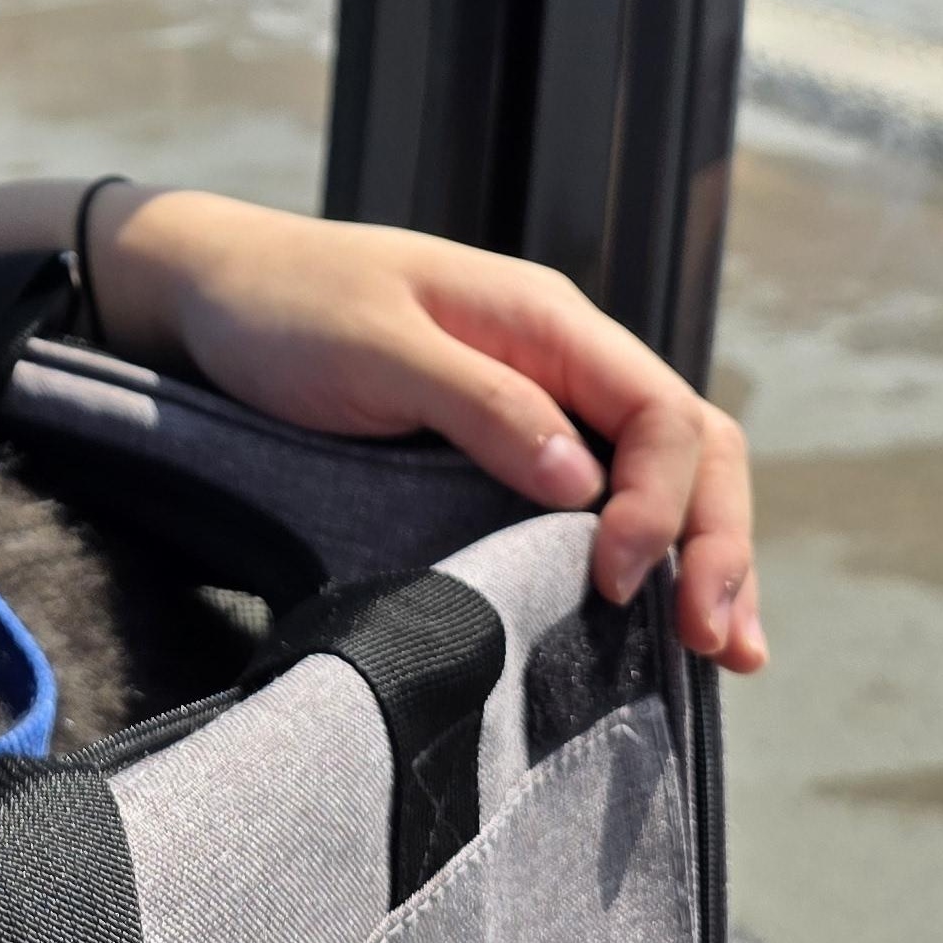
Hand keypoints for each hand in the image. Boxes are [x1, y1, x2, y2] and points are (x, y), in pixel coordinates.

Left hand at [88, 189, 763, 669]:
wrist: (214, 291)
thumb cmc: (283, 306)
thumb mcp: (371, 347)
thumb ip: (477, 402)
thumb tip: (581, 480)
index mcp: (543, 319)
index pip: (659, 411)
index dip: (663, 503)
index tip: (618, 580)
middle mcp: (560, 355)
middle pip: (690, 446)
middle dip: (718, 542)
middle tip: (717, 644)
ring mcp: (540, 397)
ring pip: (664, 473)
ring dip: (705, 554)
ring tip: (728, 651)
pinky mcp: (506, 439)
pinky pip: (603, 492)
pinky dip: (649, 549)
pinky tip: (665, 610)